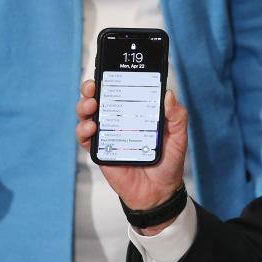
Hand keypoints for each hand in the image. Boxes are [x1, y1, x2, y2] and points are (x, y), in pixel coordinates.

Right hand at [75, 80, 187, 230]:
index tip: (109, 69)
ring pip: (87, 115)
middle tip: (93, 86)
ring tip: (91, 105)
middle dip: (91, 89)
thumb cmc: (168, 162)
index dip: (112, 78)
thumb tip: (168, 94)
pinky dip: (83, 131)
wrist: (160, 192)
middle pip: (99, 99)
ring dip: (84, 106)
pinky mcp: (100, 152)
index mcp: (136, 113)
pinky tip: (91, 127)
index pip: (121, 90)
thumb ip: (177, 116)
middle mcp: (119, 121)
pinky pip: (85, 139)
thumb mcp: (178, 136)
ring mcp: (107, 135)